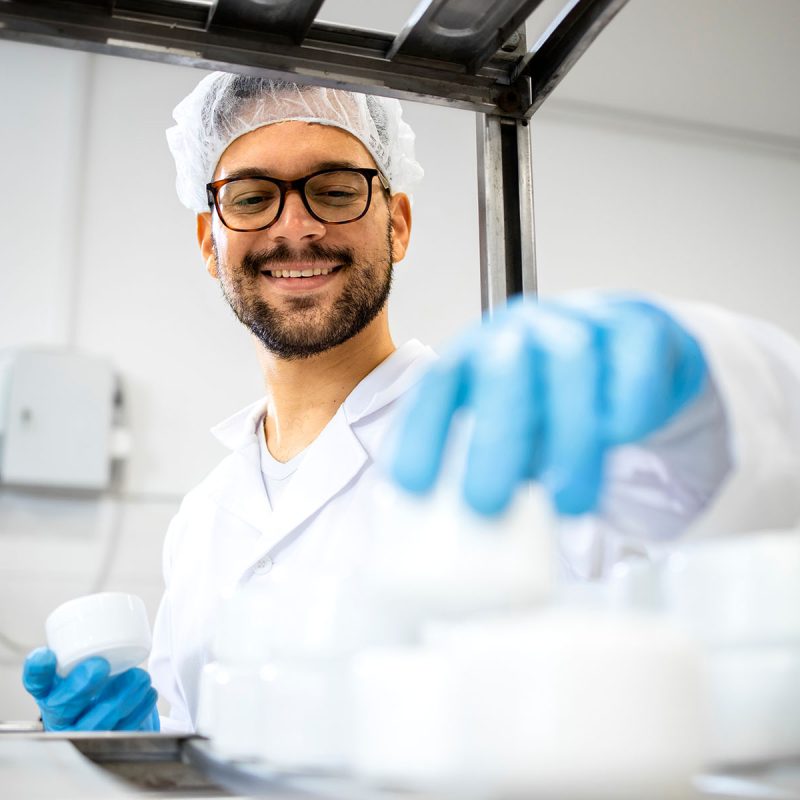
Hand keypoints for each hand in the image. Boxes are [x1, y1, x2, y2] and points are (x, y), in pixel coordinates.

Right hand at [22, 647, 159, 731]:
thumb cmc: (94, 685)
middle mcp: (61, 716)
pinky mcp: (108, 744)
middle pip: (63, 706)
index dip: (38, 671)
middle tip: (100, 666)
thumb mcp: (83, 668)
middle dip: (80, 685)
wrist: (107, 718)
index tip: (46, 655)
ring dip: (122, 696)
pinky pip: (123, 730)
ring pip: (98, 721)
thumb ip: (89, 647)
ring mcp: (83, 733)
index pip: (37, 683)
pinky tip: (148, 694)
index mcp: (50, 692)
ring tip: (140, 677)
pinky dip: (140, 709)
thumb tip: (114, 612)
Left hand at [391, 295, 706, 515]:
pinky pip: (634, 361)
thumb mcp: (514, 422)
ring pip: (572, 365)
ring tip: (570, 501)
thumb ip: (492, 457)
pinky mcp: (640, 325)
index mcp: (480, 352)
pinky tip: (620, 439)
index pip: (440, 384)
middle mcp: (525, 330)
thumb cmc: (559, 394)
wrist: (630, 347)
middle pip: (503, 371)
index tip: (412, 484)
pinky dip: (627, 405)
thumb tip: (465, 525)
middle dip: (494, 441)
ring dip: (569, 437)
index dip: (422, 431)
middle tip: (488, 503)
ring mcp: (581, 321)